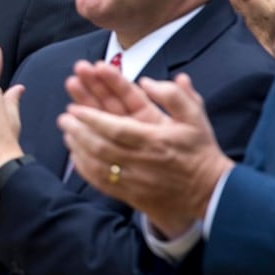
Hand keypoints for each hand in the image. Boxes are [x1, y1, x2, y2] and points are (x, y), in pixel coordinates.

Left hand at [58, 68, 232, 238]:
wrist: (210, 192)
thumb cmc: (200, 152)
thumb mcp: (196, 118)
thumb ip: (175, 96)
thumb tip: (148, 81)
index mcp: (156, 140)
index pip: (117, 128)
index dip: (93, 118)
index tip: (75, 108)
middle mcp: (143, 161)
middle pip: (101, 146)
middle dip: (79, 130)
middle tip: (64, 116)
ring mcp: (135, 179)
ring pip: (98, 164)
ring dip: (78, 146)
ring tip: (66, 130)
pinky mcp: (130, 194)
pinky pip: (101, 182)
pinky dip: (84, 167)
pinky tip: (75, 153)